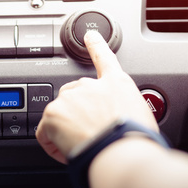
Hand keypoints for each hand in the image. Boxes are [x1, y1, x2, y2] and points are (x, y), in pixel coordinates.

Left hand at [36, 30, 157, 163]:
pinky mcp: (53, 114)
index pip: (104, 57)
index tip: (90, 35)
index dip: (96, 45)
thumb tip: (118, 122)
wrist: (121, 152)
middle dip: (78, 114)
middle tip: (91, 134)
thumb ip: (125, 111)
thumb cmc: (134, 139)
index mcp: (116, 83)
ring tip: (85, 145)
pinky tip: (68, 151)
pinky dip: (53, 144)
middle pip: (75, 96)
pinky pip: (46, 133)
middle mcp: (90, 85)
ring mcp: (70, 97)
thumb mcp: (141, 116)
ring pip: (60, 116)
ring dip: (67, 130)